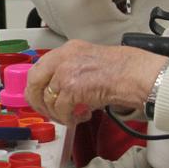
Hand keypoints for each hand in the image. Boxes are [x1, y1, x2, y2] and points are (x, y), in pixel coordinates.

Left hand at [26, 41, 168, 124]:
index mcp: (67, 49)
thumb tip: (59, 92)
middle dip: (38, 100)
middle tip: (47, 111)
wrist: (134, 74)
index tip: (39, 96)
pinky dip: (67, 118)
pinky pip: (60, 109)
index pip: (39, 67)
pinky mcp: (71, 88)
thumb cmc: (121, 69)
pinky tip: (79, 118)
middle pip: (34, 81)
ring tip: (68, 117)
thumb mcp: (90, 60)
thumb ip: (72, 71)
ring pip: (47, 99)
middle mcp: (63, 58)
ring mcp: (65, 72)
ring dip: (56, 113)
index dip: (37, 86)